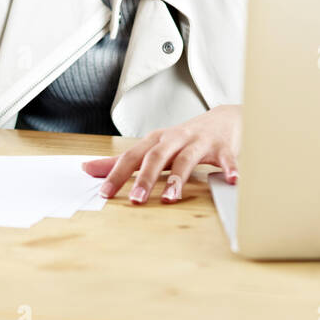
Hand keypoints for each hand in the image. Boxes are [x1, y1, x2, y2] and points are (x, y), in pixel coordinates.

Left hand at [83, 105, 241, 204]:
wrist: (225, 119)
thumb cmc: (185, 138)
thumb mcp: (154, 147)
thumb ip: (123, 161)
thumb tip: (87, 169)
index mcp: (156, 141)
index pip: (132, 156)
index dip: (117, 174)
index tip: (105, 194)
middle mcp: (176, 139)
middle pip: (157, 156)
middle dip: (145, 178)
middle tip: (136, 200)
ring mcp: (200, 142)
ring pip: (186, 159)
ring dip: (178, 179)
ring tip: (170, 199)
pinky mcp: (223, 148)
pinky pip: (226, 159)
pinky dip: (230, 169)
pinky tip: (233, 181)